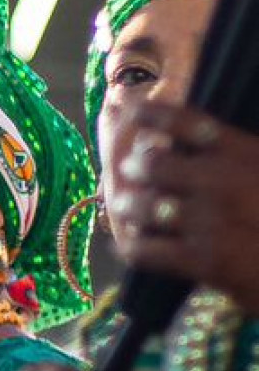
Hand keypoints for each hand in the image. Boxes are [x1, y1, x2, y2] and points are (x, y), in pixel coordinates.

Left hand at [108, 103, 258, 316]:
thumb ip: (240, 153)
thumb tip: (198, 140)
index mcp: (245, 152)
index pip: (187, 122)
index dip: (152, 113)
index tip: (130, 109)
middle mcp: (223, 181)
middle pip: (152, 163)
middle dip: (134, 166)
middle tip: (127, 171)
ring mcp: (209, 221)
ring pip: (142, 205)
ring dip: (127, 205)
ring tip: (124, 206)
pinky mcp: (202, 261)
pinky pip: (145, 250)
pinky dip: (132, 244)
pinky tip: (132, 243)